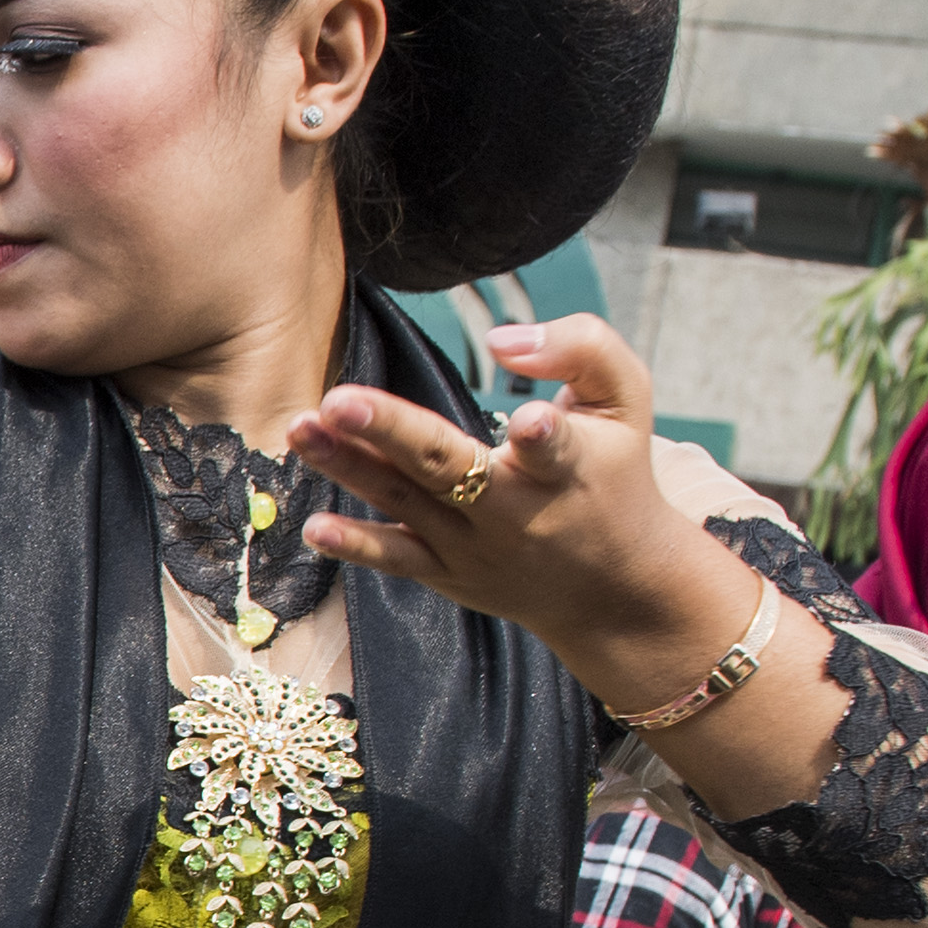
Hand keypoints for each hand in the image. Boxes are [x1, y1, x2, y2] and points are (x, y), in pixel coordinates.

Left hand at [286, 315, 751, 704]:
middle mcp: (516, 512)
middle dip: (392, 433)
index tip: (530, 421)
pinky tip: (314, 527)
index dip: (546, 434)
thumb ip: (581, 348)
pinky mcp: (450, 574)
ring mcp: (476, 548)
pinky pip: (398, 558)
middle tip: (339, 400)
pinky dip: (357, 545)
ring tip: (302, 429)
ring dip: (349, 467)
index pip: (556, 447)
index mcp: (567, 466)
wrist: (613, 589)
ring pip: (406, 502)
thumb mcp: (625, 402)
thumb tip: (502, 339)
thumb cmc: (615, 473)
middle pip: (448, 468)